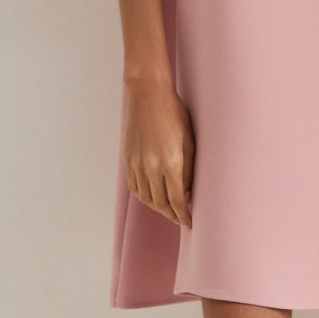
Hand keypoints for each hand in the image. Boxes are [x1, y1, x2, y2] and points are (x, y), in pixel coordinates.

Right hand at [123, 80, 194, 226]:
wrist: (148, 95)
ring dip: (158, 208)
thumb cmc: (174, 114)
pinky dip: (144, 197)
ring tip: (168, 211)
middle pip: (161, 203)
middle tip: (181, 219)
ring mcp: (137, 163)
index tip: (190, 222)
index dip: (184, 215)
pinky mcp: (128, 159)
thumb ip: (189, 169)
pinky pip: (135, 187)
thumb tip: (188, 192)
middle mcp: (151, 166)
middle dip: (172, 215)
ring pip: (146, 198)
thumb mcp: (190, 141)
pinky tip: (152, 198)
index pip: (177, 200)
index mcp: (171, 162)